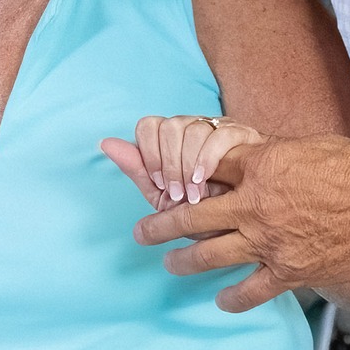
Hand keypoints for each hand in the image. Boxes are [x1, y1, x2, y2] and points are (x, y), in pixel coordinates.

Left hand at [100, 115, 262, 205]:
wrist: (244, 224)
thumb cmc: (204, 210)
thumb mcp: (166, 196)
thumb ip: (139, 170)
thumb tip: (105, 142)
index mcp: (173, 139)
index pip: (149, 125)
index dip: (149, 154)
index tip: (160, 185)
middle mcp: (194, 127)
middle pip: (170, 126)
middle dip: (170, 165)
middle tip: (177, 195)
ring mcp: (219, 129)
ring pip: (193, 129)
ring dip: (188, 167)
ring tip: (195, 197)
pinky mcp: (244, 135)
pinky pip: (220, 134)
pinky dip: (207, 160)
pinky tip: (205, 182)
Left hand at [130, 134, 349, 312]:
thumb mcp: (313, 146)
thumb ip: (277, 155)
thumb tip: (259, 159)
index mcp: (260, 165)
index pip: (206, 167)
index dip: (183, 173)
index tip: (165, 180)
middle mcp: (255, 205)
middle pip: (192, 214)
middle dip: (160, 224)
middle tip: (142, 231)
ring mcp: (269, 242)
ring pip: (209, 255)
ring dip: (183, 261)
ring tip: (169, 264)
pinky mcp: (290, 272)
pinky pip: (250, 291)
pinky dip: (232, 299)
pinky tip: (221, 301)